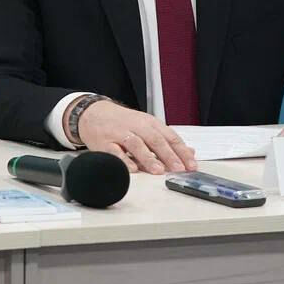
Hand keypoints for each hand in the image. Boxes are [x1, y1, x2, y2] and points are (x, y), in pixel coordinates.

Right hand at [73, 100, 196, 173]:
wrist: (92, 113)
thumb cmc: (122, 122)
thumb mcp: (147, 126)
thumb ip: (167, 140)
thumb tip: (190, 152)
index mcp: (149, 123)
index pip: (170, 137)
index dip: (182, 152)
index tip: (191, 165)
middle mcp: (136, 126)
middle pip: (155, 139)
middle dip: (168, 155)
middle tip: (179, 169)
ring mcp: (120, 134)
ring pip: (136, 144)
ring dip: (148, 158)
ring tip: (158, 171)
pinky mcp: (104, 142)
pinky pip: (115, 152)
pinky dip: (124, 160)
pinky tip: (133, 169)